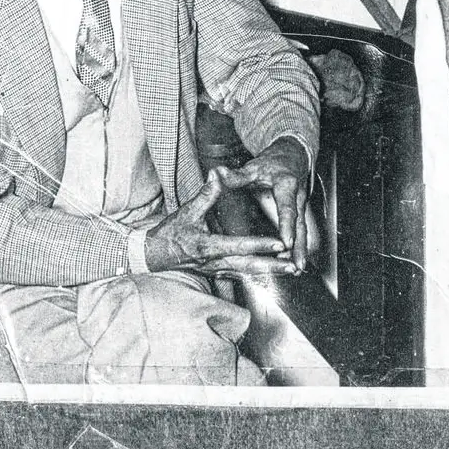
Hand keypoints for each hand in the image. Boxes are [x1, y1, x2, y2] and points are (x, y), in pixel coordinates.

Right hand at [143, 166, 297, 277]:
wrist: (154, 255)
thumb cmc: (170, 233)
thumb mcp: (187, 212)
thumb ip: (205, 194)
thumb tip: (217, 174)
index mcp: (207, 246)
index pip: (239, 246)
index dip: (260, 244)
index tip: (280, 243)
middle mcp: (214, 262)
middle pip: (249, 266)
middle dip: (273, 266)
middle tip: (294, 265)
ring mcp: (216, 270)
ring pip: (248, 273)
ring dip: (270, 272)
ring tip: (291, 269)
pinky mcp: (218, 272)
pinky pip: (242, 274)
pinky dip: (260, 274)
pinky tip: (274, 272)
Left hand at [234, 136, 311, 270]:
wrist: (292, 156)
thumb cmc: (273, 162)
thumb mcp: (254, 167)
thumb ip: (236, 175)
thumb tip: (218, 173)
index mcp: (287, 186)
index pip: (287, 207)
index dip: (287, 225)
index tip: (287, 242)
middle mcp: (297, 198)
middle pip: (300, 225)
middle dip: (299, 246)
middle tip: (296, 264)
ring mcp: (300, 206)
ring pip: (302, 231)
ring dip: (301, 250)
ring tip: (297, 269)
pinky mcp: (299, 213)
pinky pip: (300, 231)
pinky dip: (299, 247)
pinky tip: (294, 261)